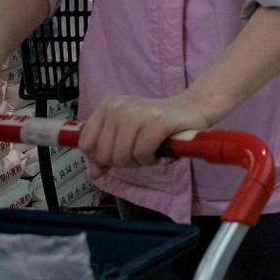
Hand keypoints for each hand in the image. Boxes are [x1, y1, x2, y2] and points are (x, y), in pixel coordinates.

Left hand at [79, 93, 212, 178]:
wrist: (192, 108)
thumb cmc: (157, 124)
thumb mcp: (126, 134)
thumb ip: (105, 152)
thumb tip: (95, 173)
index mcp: (107, 106)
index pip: (86, 143)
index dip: (99, 158)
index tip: (117, 156)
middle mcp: (119, 107)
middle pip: (105, 154)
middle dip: (123, 162)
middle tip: (139, 154)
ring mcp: (138, 113)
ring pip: (123, 156)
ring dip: (139, 162)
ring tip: (150, 151)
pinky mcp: (158, 121)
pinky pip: (143, 153)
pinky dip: (151, 159)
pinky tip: (159, 151)